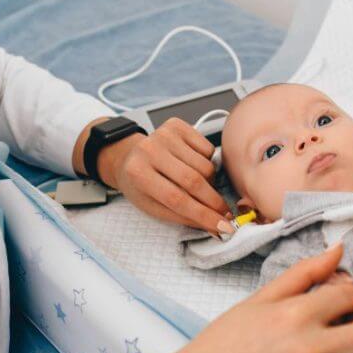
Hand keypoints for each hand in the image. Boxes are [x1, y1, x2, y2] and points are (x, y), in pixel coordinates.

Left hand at [99, 118, 232, 233]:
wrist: (128, 156)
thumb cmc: (140, 184)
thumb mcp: (153, 207)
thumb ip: (183, 217)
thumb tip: (214, 226)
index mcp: (138, 174)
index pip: (177, 199)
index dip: (203, 215)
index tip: (222, 227)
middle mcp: (150, 150)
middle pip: (194, 180)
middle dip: (214, 201)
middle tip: (224, 212)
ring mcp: (164, 135)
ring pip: (205, 165)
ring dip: (210, 182)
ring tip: (198, 186)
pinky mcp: (177, 125)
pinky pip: (208, 148)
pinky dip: (207, 162)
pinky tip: (193, 165)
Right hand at [142, 244, 352, 352]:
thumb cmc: (227, 340)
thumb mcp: (262, 297)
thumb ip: (305, 272)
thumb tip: (338, 249)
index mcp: (296, 316)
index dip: (346, 291)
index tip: (331, 295)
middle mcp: (312, 351)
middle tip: (341, 318)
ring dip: (351, 346)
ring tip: (319, 340)